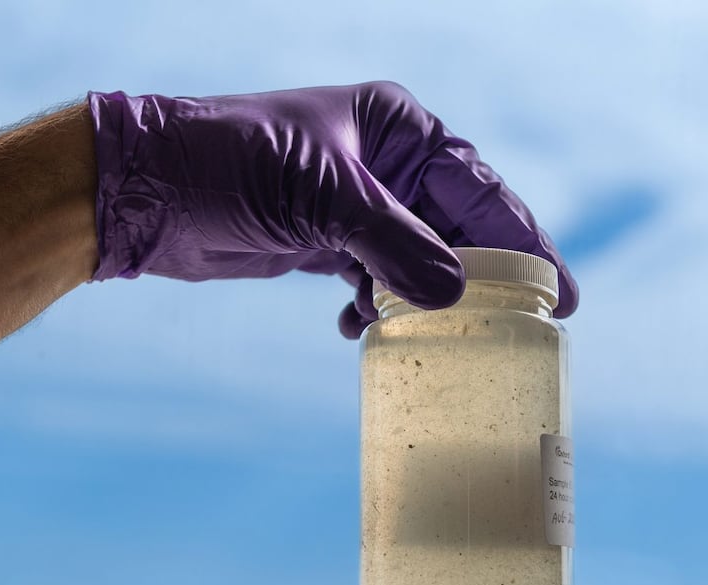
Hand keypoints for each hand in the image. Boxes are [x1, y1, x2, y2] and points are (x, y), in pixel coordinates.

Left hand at [89, 81, 577, 337]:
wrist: (148, 191)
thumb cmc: (232, 166)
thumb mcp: (323, 199)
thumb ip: (395, 247)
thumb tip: (455, 296)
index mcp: (397, 127)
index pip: (479, 187)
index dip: (522, 241)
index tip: (559, 294)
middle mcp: (385, 162)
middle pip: (457, 227)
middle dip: (481, 278)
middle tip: (523, 329)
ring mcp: (355, 203)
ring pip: (417, 258)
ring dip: (425, 298)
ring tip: (439, 335)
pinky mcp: (323, 239)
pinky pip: (373, 279)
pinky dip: (374, 306)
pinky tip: (357, 327)